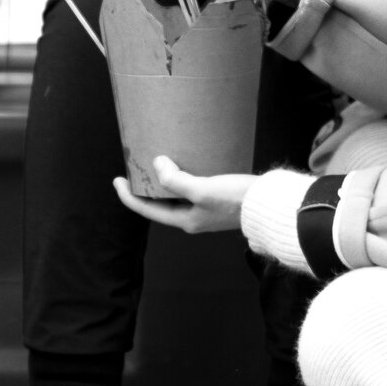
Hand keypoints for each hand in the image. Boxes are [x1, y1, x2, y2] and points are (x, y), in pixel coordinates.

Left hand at [113, 157, 252, 232]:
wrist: (269, 204)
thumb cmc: (236, 199)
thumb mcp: (203, 189)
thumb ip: (176, 180)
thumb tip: (157, 165)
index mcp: (185, 220)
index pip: (148, 210)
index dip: (129, 196)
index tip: (117, 179)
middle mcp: (193, 218)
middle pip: (160, 204)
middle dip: (144, 189)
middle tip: (134, 169)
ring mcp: (205, 211)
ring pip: (175, 197)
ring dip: (162, 183)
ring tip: (153, 166)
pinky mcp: (217, 201)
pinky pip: (190, 190)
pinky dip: (180, 179)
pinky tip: (182, 165)